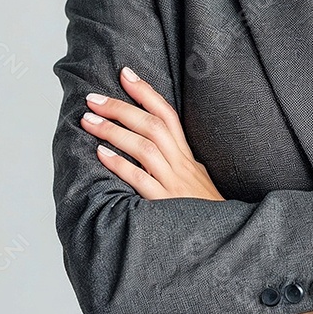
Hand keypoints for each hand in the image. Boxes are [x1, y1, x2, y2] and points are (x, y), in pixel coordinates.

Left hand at [80, 65, 225, 200]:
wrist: (223, 241)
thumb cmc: (203, 212)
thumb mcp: (195, 180)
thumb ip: (176, 162)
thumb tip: (151, 145)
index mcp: (187, 156)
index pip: (167, 114)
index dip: (146, 91)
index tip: (125, 73)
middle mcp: (181, 164)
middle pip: (151, 125)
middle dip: (121, 107)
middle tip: (93, 98)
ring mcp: (174, 182)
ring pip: (144, 147)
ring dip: (114, 131)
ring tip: (89, 121)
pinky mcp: (165, 203)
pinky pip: (140, 179)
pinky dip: (120, 164)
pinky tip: (101, 154)